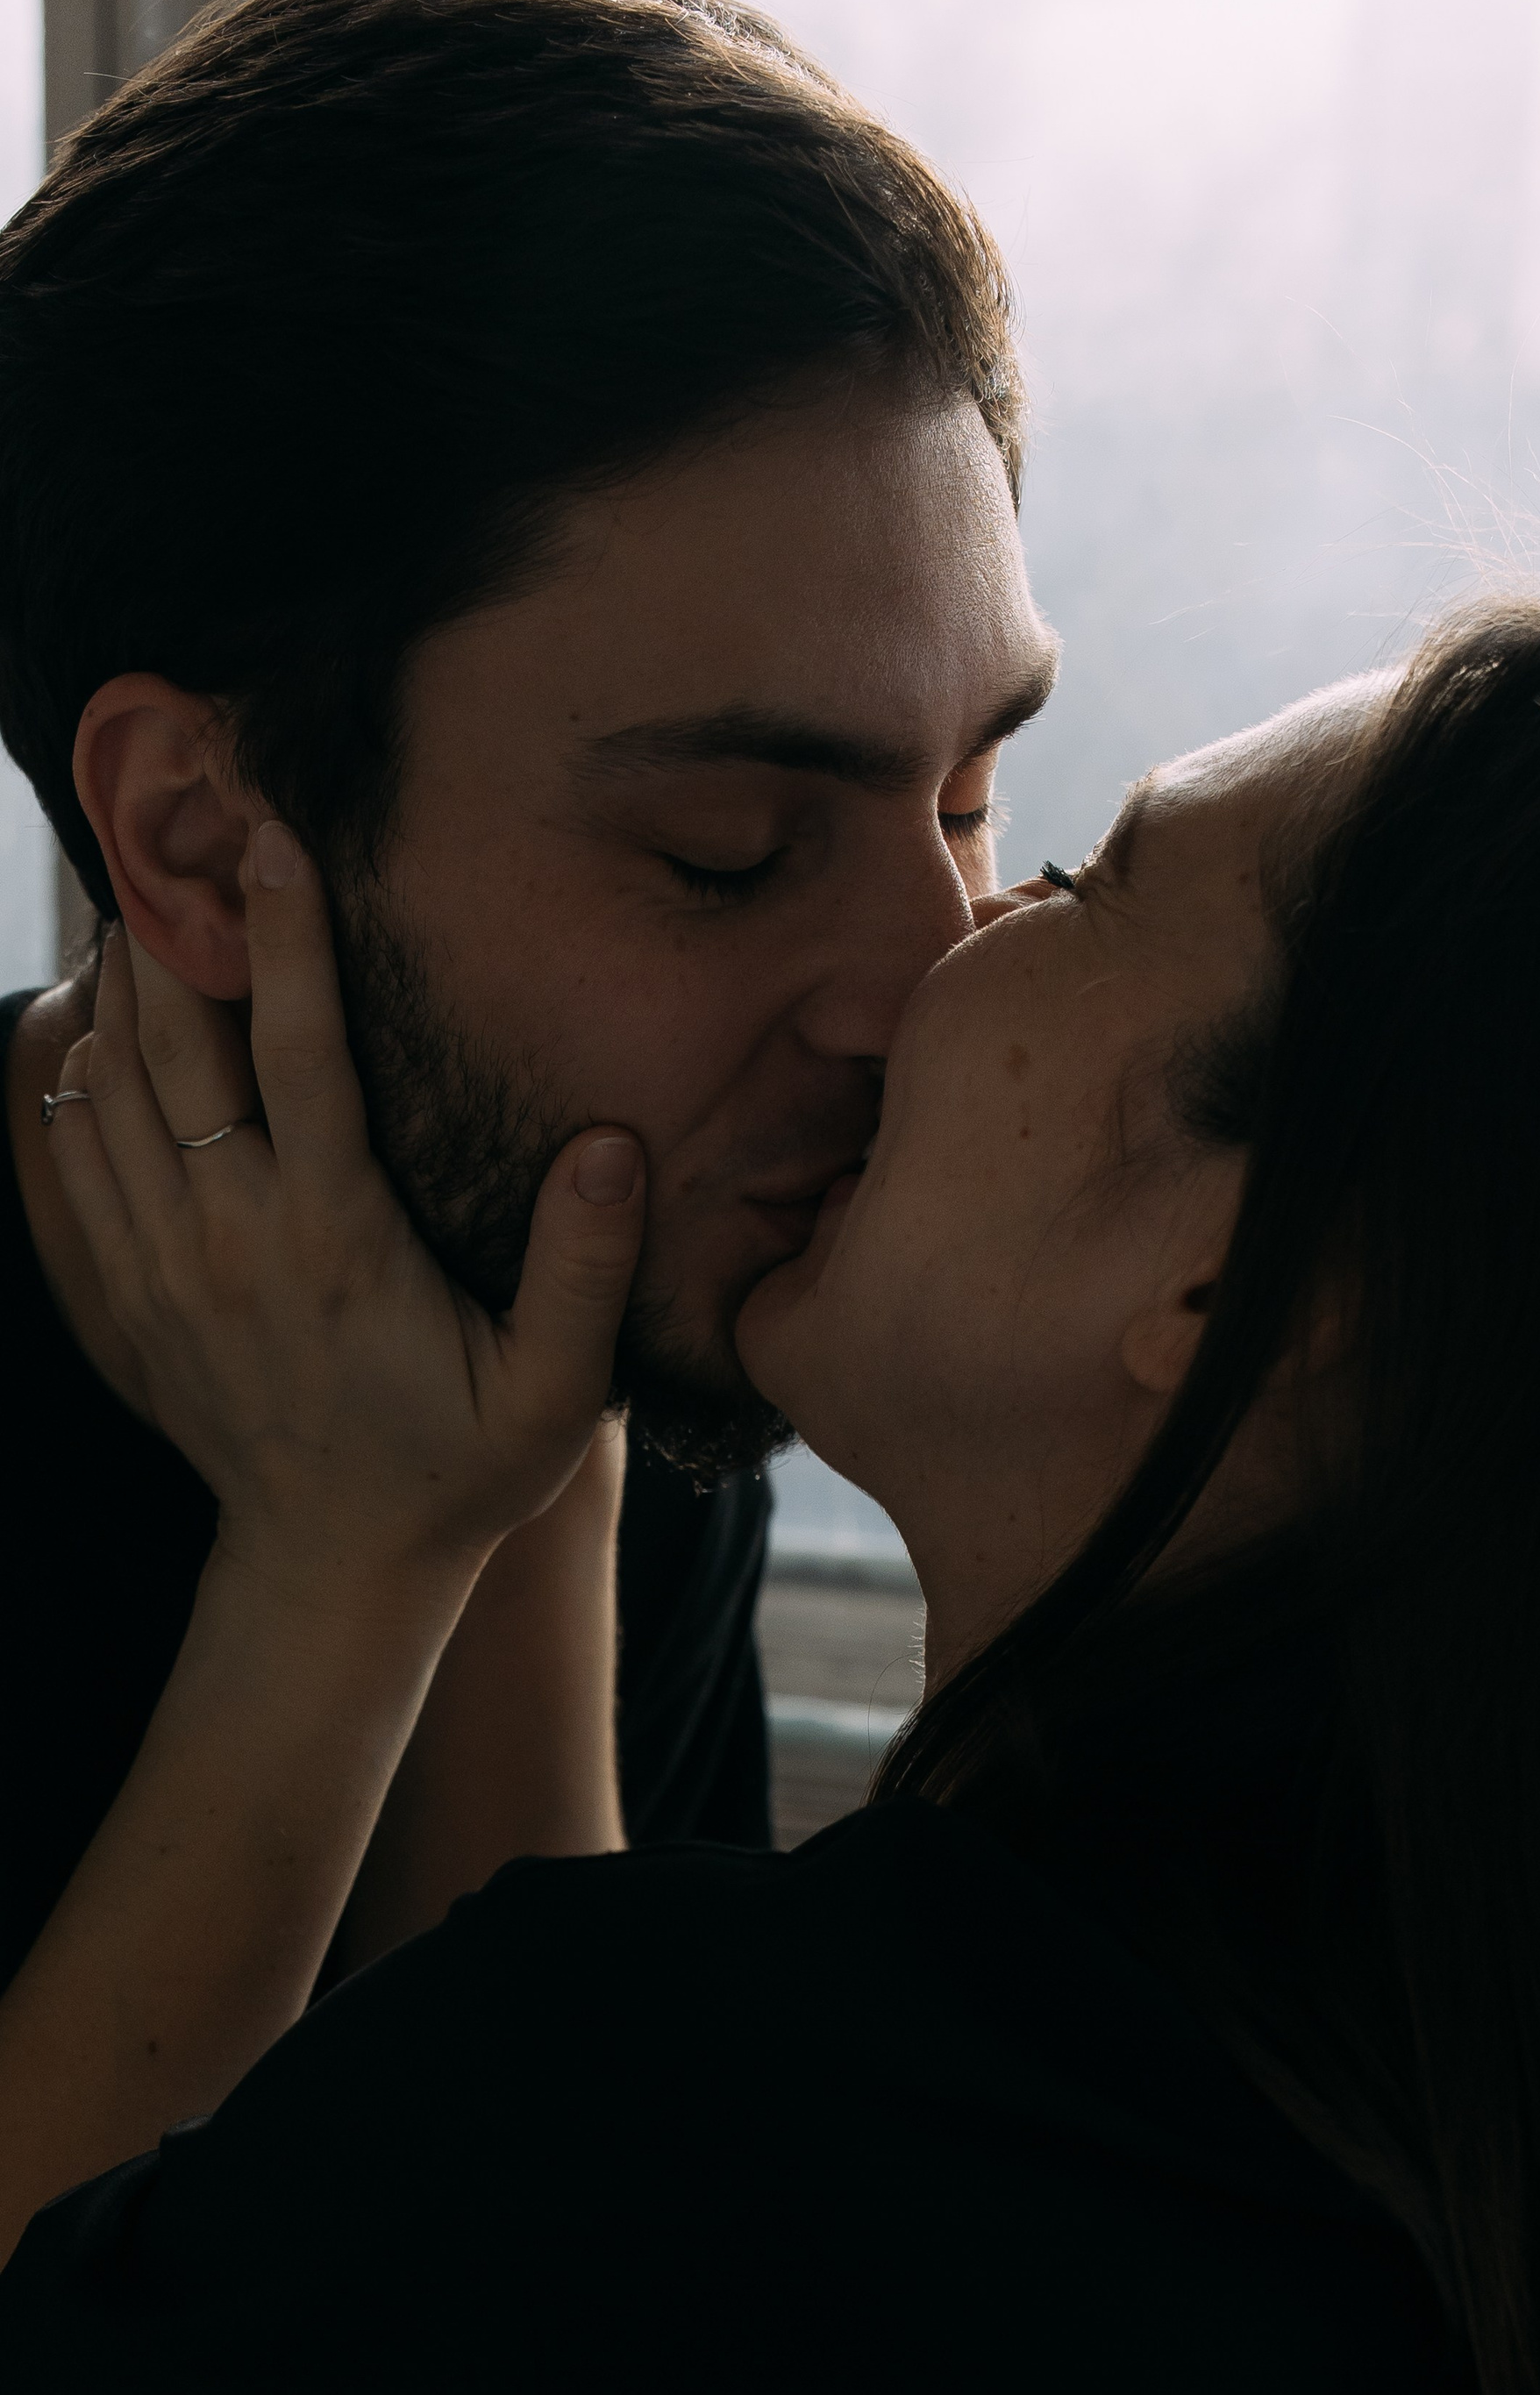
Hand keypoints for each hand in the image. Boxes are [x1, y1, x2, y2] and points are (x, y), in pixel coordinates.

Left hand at [46, 820, 643, 1598]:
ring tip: (142, 893)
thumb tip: (609, 1144)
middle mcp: (233, 1238)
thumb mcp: (553, 1393)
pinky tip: (98, 1018)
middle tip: (181, 825)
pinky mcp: (129, 1291)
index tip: (273, 838)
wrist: (331, 1568)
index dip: (288, 938)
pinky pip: (74, 1155)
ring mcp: (166, 1265)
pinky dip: (77, 1073)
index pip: (299, 1055)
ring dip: (119, 986)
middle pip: (175, 1046)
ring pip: (110, 1088)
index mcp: (337, 1241)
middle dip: (173, 927)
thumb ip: (582, 1269)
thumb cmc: (458, 1468)